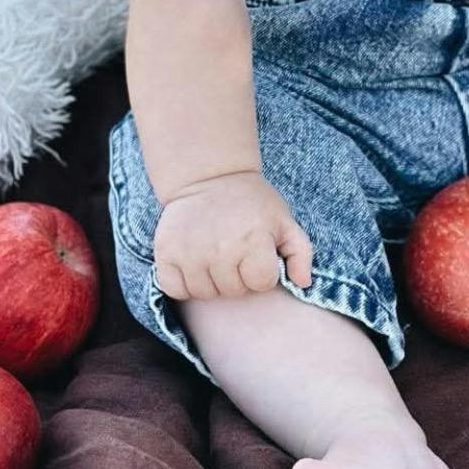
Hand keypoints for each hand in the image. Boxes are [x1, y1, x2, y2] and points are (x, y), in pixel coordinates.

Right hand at [153, 169, 313, 299]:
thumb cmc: (252, 202)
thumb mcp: (284, 220)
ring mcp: (190, 252)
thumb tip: (302, 284)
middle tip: (235, 251)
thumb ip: (300, 253)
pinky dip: (184, 283)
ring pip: (205, 293)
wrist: (209, 175)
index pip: (261, 283)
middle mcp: (220, 249)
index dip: (262, 271)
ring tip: (216, 256)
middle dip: (238, 277)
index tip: (258, 253)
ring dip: (212, 281)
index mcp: (253, 240)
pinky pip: (175, 289)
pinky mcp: (166, 252)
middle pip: (233, 291)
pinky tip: (194, 264)